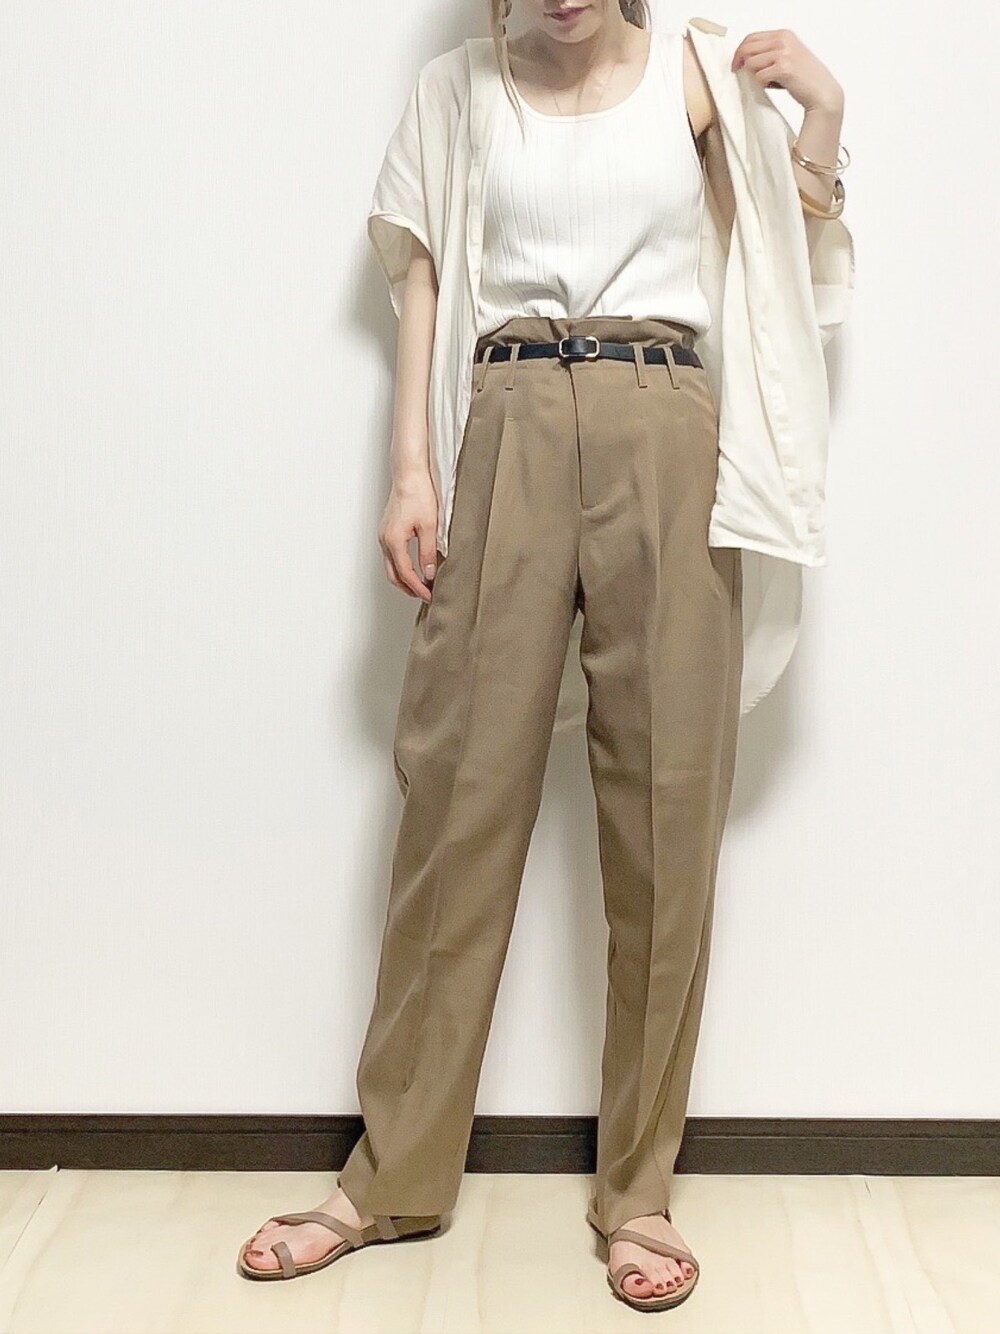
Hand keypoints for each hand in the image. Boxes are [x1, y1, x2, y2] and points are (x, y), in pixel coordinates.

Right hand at [378, 471, 438, 601]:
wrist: (409, 476)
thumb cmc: (418, 494)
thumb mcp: (429, 527)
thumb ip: (428, 552)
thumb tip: (428, 574)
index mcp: (394, 541)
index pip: (406, 574)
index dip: (418, 588)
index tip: (430, 595)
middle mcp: (384, 540)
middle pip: (393, 575)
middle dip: (409, 589)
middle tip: (425, 595)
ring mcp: (383, 536)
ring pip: (390, 567)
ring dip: (404, 579)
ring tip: (421, 585)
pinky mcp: (386, 531)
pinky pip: (390, 556)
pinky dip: (401, 567)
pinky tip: (413, 567)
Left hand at [731, 29, 842, 114]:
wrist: (822, 92)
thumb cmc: (806, 78)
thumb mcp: (789, 56)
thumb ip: (770, 53)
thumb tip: (746, 59)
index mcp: (784, 34)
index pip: (752, 37)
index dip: (740, 51)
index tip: (737, 63)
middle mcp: (783, 39)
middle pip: (747, 47)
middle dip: (739, 61)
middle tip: (738, 73)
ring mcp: (783, 53)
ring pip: (751, 63)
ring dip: (755, 75)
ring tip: (768, 81)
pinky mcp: (783, 68)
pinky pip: (759, 77)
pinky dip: (762, 84)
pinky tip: (773, 86)